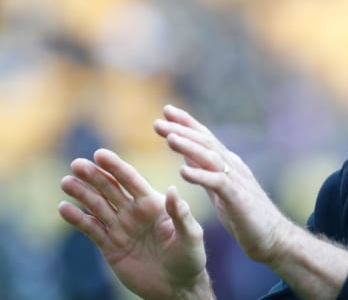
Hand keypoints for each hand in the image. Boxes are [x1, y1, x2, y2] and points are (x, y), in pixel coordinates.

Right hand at [58, 149, 210, 299]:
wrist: (176, 287)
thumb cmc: (190, 258)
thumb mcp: (191, 236)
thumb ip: (181, 214)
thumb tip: (172, 189)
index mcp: (154, 204)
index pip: (132, 181)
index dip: (116, 167)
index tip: (100, 154)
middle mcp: (135, 212)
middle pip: (110, 189)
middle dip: (94, 176)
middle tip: (76, 164)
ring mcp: (121, 227)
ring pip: (97, 206)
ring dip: (81, 193)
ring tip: (66, 182)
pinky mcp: (110, 246)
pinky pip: (91, 229)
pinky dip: (77, 219)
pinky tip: (63, 208)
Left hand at [153, 105, 291, 263]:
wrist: (272, 236)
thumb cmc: (245, 214)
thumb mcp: (220, 188)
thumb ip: (205, 170)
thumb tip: (187, 154)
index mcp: (227, 163)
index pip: (205, 137)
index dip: (186, 123)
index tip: (166, 110)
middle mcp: (233, 166)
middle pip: (205, 142)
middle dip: (182, 130)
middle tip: (158, 121)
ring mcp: (237, 181)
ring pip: (211, 158)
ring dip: (189, 147)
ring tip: (169, 139)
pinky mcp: (238, 199)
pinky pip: (218, 183)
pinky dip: (201, 176)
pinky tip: (184, 171)